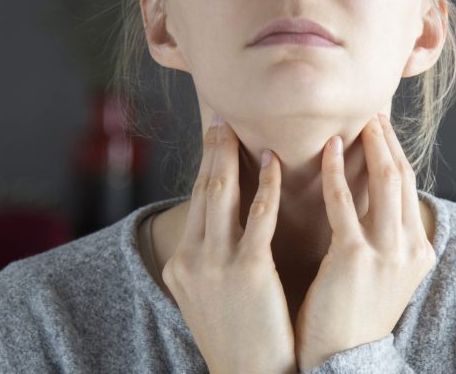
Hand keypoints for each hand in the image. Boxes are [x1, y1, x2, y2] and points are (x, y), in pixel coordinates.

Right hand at [161, 113, 296, 373]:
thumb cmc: (240, 335)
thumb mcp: (211, 295)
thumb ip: (214, 258)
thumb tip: (229, 225)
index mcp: (182, 264)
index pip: (195, 203)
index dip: (204, 167)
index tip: (213, 140)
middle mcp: (191, 259)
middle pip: (202, 190)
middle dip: (211, 151)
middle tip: (221, 119)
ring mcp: (215, 265)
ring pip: (221, 195)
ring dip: (231, 156)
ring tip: (240, 127)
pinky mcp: (247, 272)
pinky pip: (257, 219)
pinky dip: (264, 187)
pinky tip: (274, 163)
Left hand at [294, 112, 436, 370]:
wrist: (345, 359)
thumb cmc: (353, 315)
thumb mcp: (383, 275)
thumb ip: (384, 238)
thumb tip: (367, 203)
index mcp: (418, 250)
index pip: (409, 188)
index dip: (396, 153)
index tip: (382, 128)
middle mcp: (411, 247)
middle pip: (402, 177)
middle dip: (388, 141)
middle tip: (372, 112)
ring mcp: (388, 252)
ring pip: (384, 182)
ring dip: (371, 146)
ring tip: (357, 120)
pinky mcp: (355, 257)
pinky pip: (345, 204)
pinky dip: (337, 173)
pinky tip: (328, 150)